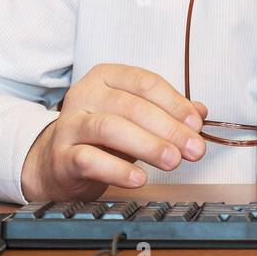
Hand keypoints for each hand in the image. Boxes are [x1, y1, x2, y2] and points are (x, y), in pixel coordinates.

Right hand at [21, 62, 207, 201]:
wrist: (56, 163)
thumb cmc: (102, 137)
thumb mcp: (135, 118)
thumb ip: (167, 112)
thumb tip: (200, 113)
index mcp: (106, 77)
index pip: (145, 83)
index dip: (175, 103)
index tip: (196, 124)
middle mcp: (85, 95)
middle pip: (131, 106)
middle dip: (168, 128)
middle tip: (193, 149)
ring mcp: (70, 125)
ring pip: (110, 128)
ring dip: (147, 145)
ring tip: (173, 161)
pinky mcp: (62, 156)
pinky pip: (90, 160)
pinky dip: (118, 170)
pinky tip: (140, 178)